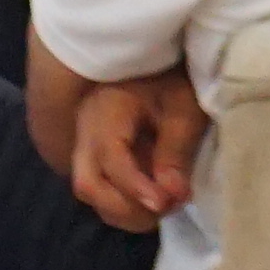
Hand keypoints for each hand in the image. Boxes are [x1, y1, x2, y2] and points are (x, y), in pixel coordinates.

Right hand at [66, 65, 207, 230]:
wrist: (151, 58)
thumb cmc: (171, 79)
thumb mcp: (184, 107)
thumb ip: (176, 151)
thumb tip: (172, 195)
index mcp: (106, 111)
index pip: (110, 158)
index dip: (135, 187)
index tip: (165, 202)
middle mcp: (86, 130)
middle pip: (87, 183)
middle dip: (124, 207)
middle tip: (164, 209)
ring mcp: (85, 143)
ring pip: (89, 191)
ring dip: (124, 210)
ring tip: (163, 205)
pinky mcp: (94, 154)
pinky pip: (98, 188)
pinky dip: (122, 203)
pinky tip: (151, 201)